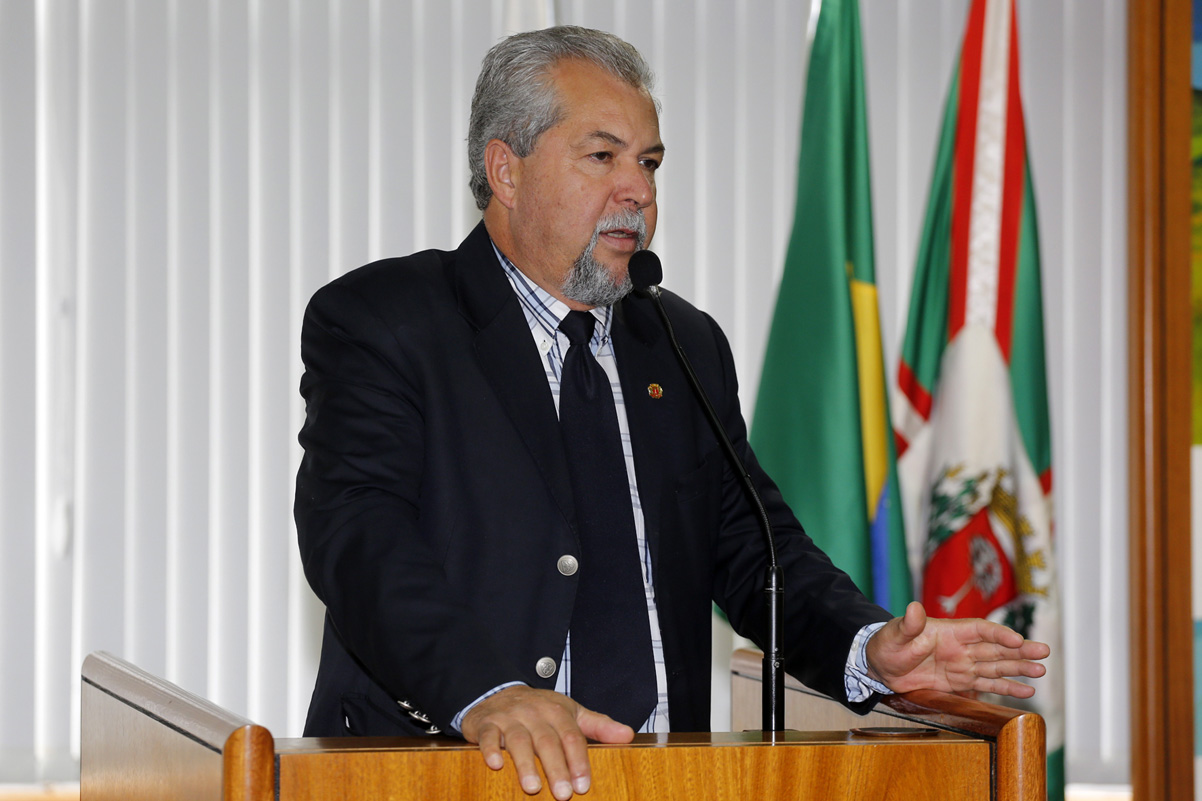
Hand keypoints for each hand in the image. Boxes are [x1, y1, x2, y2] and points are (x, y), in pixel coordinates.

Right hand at [459, 685, 633, 798]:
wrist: (499, 691)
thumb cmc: (540, 709)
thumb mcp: (571, 713)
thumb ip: (598, 725)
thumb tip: (628, 734)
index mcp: (557, 711)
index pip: (571, 737)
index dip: (578, 761)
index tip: (583, 785)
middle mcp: (534, 713)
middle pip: (547, 741)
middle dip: (556, 768)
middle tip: (564, 794)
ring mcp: (509, 718)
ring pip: (518, 740)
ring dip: (526, 764)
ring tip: (532, 787)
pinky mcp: (487, 724)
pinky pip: (487, 736)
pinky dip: (490, 750)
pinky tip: (496, 765)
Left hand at [865, 601, 1049, 697]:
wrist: (879, 666)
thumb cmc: (887, 644)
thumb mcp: (895, 634)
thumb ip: (908, 625)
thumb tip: (913, 608)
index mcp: (949, 631)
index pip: (980, 630)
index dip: (998, 634)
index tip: (1016, 640)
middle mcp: (960, 647)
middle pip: (995, 648)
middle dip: (1019, 650)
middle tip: (1044, 653)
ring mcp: (962, 665)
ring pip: (996, 667)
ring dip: (1018, 669)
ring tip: (1041, 671)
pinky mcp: (959, 682)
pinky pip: (986, 685)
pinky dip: (1005, 688)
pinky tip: (1026, 690)